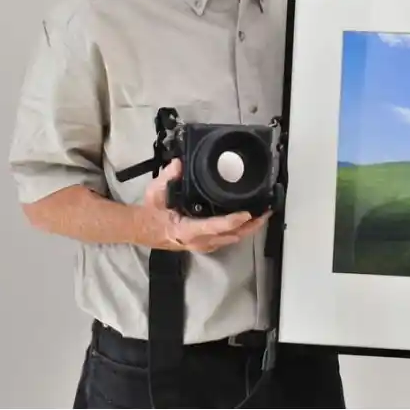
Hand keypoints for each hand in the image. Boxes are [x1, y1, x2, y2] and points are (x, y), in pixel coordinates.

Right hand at [142, 159, 269, 252]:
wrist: (144, 229)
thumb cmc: (152, 212)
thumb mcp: (155, 192)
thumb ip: (168, 177)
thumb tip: (179, 164)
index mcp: (187, 230)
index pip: (214, 227)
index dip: (232, 221)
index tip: (247, 213)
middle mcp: (198, 241)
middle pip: (231, 236)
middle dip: (250, 225)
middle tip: (266, 212)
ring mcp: (203, 245)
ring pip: (231, 239)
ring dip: (248, 229)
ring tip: (263, 215)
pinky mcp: (205, 244)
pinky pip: (227, 239)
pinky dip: (240, 230)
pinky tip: (249, 221)